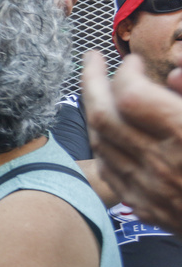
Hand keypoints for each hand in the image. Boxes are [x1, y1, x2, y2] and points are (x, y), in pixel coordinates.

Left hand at [82, 51, 181, 234]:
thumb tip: (174, 74)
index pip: (132, 97)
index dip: (126, 73)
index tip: (133, 61)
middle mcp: (161, 163)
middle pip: (105, 117)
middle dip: (93, 83)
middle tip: (93, 61)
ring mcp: (149, 188)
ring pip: (101, 143)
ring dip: (96, 111)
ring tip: (99, 90)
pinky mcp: (145, 206)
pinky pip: (109, 170)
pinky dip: (104, 143)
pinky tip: (109, 129)